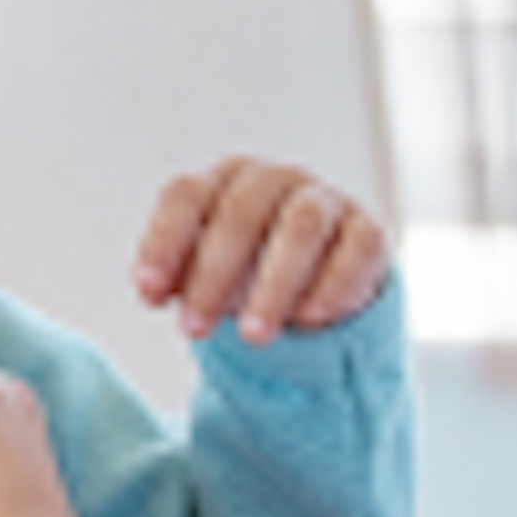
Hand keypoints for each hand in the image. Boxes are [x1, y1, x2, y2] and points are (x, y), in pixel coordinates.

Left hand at [136, 156, 391, 343]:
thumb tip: (151, 289)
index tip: (149, 293)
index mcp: (222, 181)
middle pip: (241, 212)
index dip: (164, 241)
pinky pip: (356, 248)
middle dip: (214, 274)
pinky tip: (310, 319)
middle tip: (194, 328)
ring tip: (252, 336)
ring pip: (301, 226)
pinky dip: (332, 284)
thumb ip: (175, 279)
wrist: (318, 284)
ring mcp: (324, 199)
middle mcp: (272, 180)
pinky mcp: (367, 230)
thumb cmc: (246, 273)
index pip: (186, 195)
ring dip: (274, 284)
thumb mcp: (204, 275)